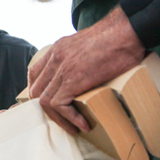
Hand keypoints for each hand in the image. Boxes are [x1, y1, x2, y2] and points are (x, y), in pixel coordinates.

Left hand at [27, 6, 145, 134]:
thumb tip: (84, 71)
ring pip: (44, 101)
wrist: (124, 32)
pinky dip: (69, 118)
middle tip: (62, 120)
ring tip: (73, 127)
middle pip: (36, 90)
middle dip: (46, 110)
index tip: (49, 103)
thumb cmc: (114, 38)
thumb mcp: (86, 44)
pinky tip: (83, 123)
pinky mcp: (73, 79)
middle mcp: (55, 58)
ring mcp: (62, 68)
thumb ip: (77, 56)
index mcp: (57, 49)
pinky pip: (60, 104)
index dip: (38, 91)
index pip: (34, 73)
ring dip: (58, 119)